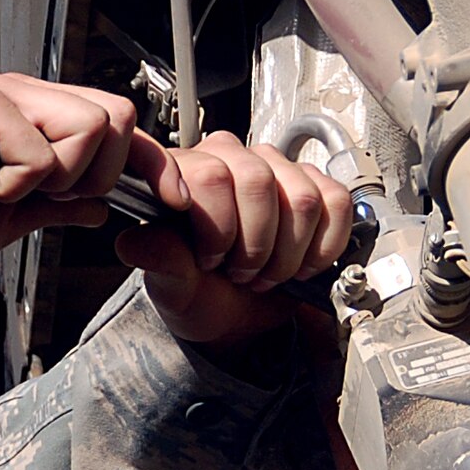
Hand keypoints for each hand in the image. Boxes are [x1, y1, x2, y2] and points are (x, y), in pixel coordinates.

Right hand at [0, 73, 179, 270]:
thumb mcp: (6, 218)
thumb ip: (55, 207)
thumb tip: (101, 208)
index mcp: (32, 116)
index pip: (117, 125)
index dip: (147, 164)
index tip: (166, 204)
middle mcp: (23, 95)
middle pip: (119, 116)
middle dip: (99, 173)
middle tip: (45, 198)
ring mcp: (4, 98)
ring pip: (93, 126)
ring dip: (61, 176)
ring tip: (7, 189)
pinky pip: (42, 155)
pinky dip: (15, 185)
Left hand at [115, 134, 352, 348]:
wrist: (235, 312)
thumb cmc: (198, 291)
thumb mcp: (169, 285)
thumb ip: (157, 260)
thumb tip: (134, 243)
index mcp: (182, 171)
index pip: (208, 175)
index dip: (216, 226)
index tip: (209, 261)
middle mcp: (228, 157)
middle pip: (258, 181)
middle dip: (254, 243)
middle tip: (242, 273)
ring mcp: (275, 166)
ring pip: (301, 197)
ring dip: (288, 250)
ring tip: (267, 272)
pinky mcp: (314, 185)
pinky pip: (335, 202)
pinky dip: (324, 244)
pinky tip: (302, 263)